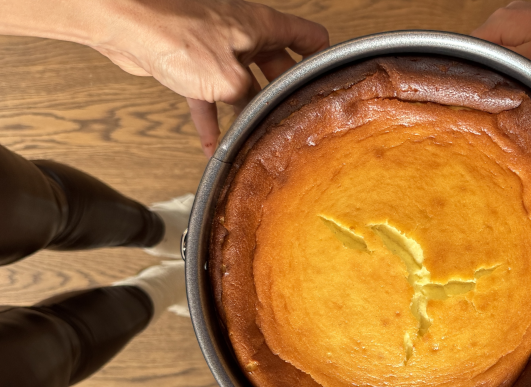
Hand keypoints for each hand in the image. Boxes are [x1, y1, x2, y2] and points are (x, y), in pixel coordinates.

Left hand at [90, 0, 329, 157]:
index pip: (309, 37)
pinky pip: (210, 95)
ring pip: (244, 83)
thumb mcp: (231, 80)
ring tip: (255, 134)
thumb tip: (259, 116)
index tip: (331, 81)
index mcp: (263, 26)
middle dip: (283, 93)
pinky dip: (212, 119)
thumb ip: (253, 100)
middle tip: (292, 117)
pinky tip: (211, 145)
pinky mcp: (193, 62)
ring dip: (247, 110)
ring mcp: (220, 47)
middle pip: (278, 65)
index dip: (324, 58)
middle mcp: (245, 33)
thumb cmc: (175, 35)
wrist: (126, 24)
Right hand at [472, 1, 530, 87]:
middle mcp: (507, 12)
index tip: (479, 86)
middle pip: (483, 45)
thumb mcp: (526, 67)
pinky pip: (513, 40)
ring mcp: (520, 14)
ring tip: (516, 76)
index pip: (469, 47)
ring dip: (503, 61)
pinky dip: (515, 54)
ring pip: (498, 44)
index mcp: (500, 21)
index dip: (471, 68)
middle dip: (488, 65)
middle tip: (499, 85)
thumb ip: (496, 66)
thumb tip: (476, 73)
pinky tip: (527, 65)